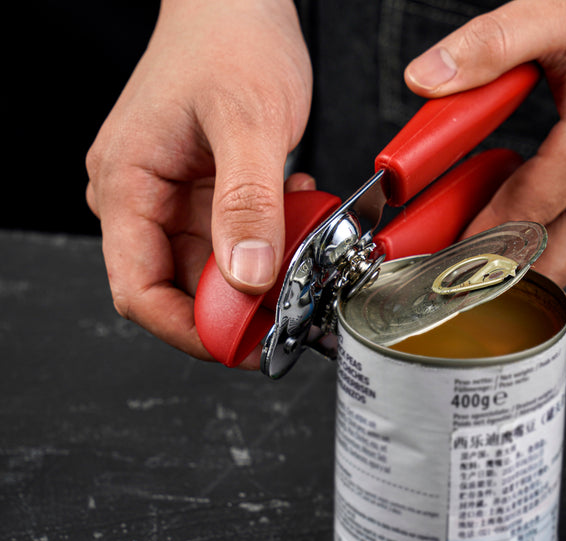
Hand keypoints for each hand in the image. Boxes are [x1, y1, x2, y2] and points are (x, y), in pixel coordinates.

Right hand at [86, 0, 312, 367]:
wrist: (239, 2)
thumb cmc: (229, 38)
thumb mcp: (248, 121)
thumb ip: (248, 201)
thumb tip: (247, 278)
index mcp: (127, 184)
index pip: (139, 289)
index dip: (190, 329)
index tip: (243, 345)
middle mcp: (141, 197)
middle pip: (179, 287)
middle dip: (237, 308)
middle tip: (293, 310)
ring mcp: (173, 197)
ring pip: (214, 268)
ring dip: (262, 275)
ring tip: (302, 255)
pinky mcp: (205, 192)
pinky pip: (235, 239)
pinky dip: (268, 243)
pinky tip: (294, 220)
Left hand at [405, 0, 565, 285]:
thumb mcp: (558, 13)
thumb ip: (486, 49)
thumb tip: (426, 78)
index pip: (523, 215)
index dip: (478, 242)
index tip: (447, 257)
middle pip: (559, 259)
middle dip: (507, 275)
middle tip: (464, 271)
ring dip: (534, 255)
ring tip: (489, 246)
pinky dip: (562, 231)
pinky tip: (533, 211)